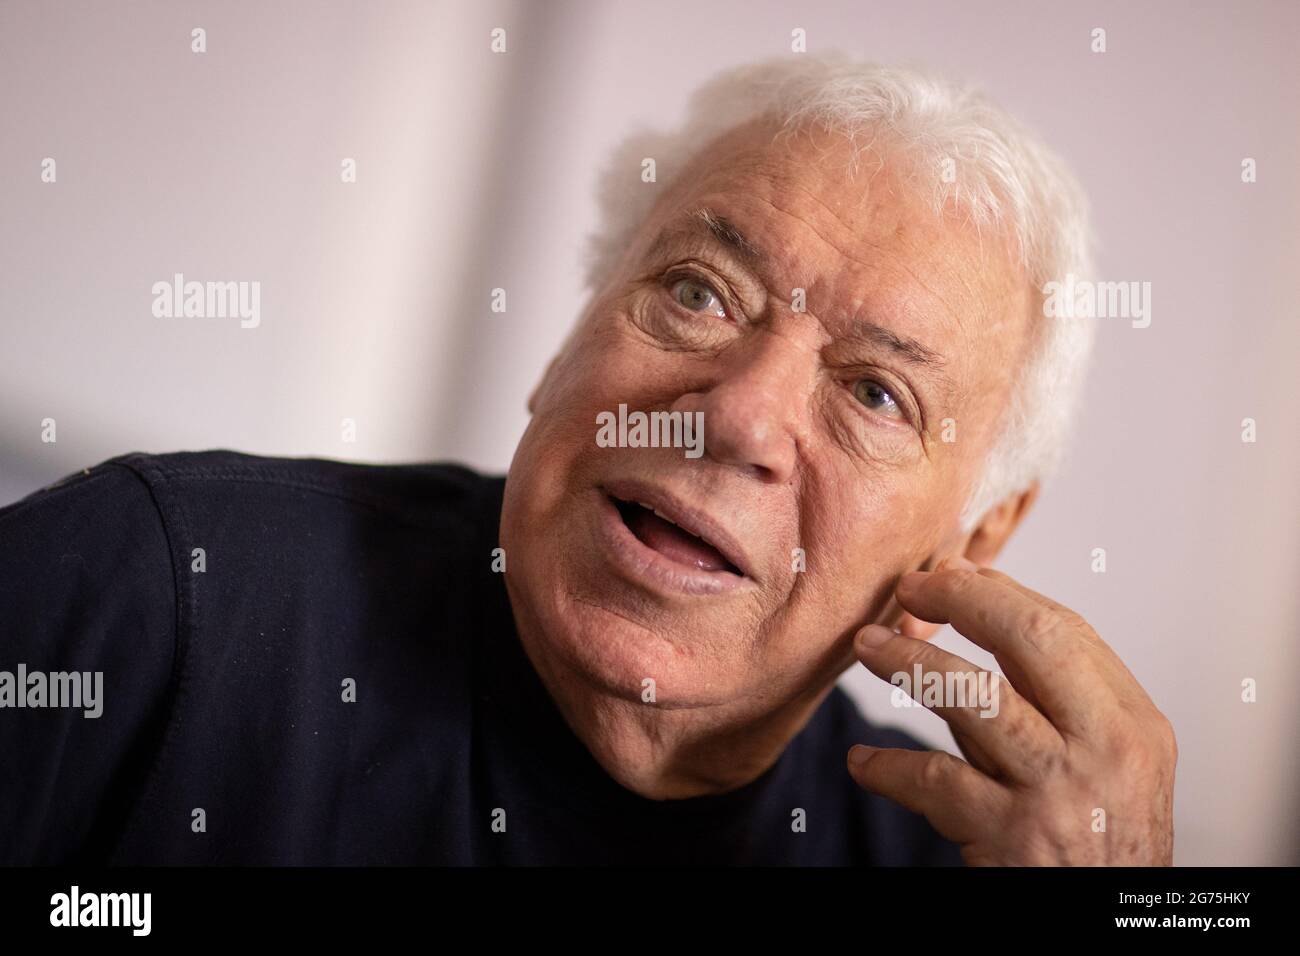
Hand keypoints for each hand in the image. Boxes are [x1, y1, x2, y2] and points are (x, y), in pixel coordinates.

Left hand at [846, 556, 1176, 864]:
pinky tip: (863, 762)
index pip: (1066, 631)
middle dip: (962, 599)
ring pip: (972, 697)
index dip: (999, 593)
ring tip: (867, 645)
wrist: (1110, 930)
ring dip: (909, 661)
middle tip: (910, 587)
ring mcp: (1060, 793)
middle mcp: (1107, 751)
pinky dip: (888, 767)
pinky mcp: (1012, 838)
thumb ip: (1045, 698)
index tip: (951, 574)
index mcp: (1133, 724)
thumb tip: (976, 599)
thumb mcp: (1102, 765)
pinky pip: (933, 781)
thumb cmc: (1098, 843)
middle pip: (1030, 640)